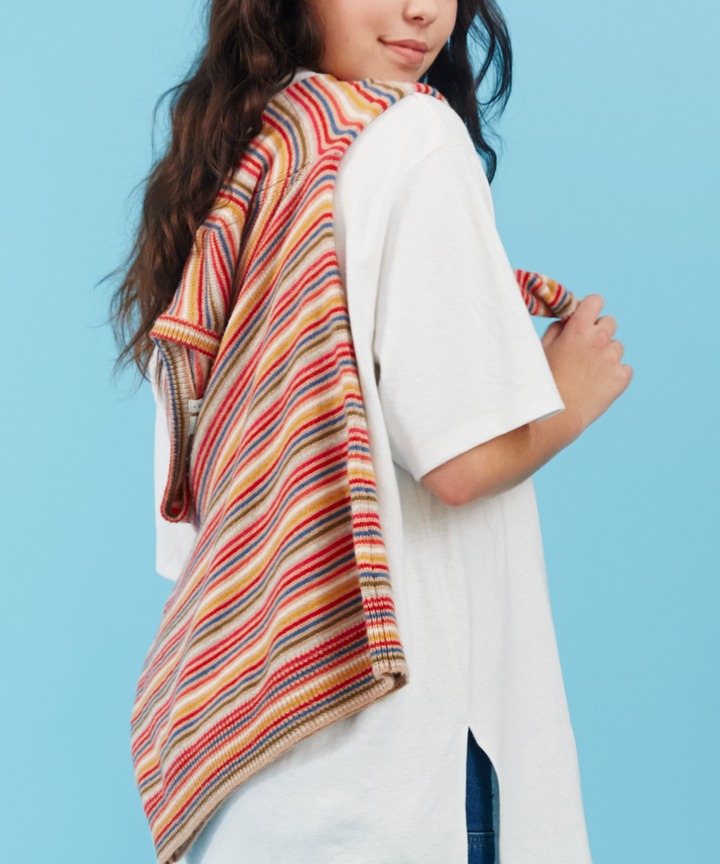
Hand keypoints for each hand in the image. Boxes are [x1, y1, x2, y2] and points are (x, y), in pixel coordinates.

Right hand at [540, 294, 632, 437]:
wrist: (557, 416)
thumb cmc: (543, 382)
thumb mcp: (541, 350)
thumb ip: (556, 330)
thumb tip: (565, 322)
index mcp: (578, 329)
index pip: (595, 301)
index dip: (589, 309)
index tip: (583, 320)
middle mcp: (599, 340)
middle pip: (609, 322)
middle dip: (598, 331)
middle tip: (584, 349)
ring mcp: (613, 359)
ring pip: (617, 346)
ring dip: (606, 353)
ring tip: (589, 371)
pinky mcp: (622, 378)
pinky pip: (624, 368)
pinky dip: (614, 373)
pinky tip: (598, 384)